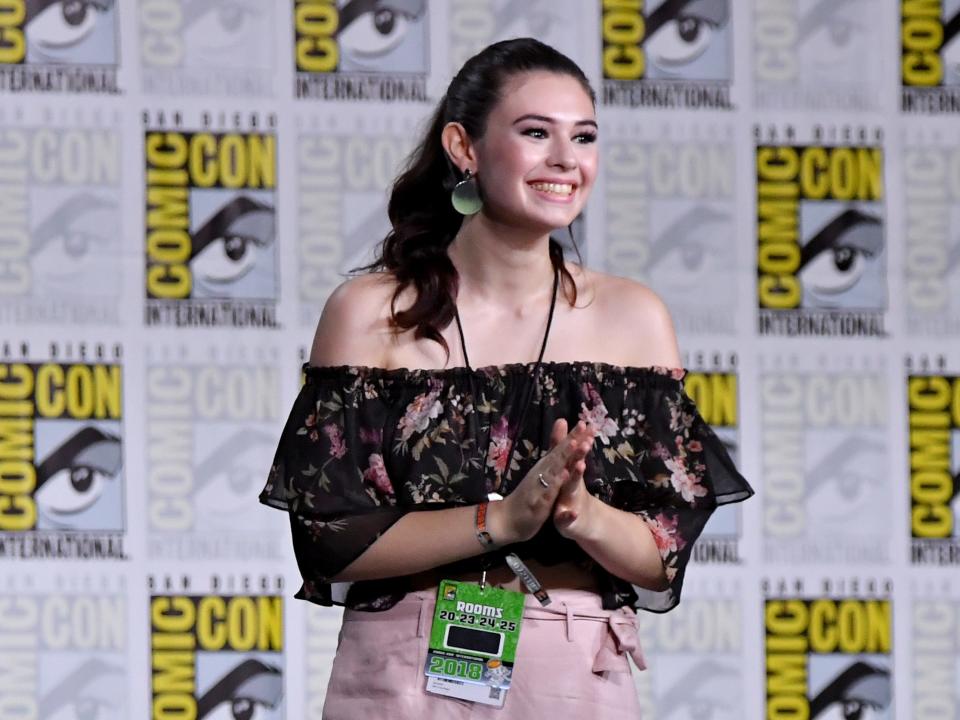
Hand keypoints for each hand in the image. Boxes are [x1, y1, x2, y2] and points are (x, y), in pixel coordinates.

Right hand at [488, 419, 592, 544]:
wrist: (506, 519)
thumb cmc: (527, 494)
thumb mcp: (541, 473)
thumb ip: (551, 455)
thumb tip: (558, 432)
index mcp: (544, 468)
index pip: (559, 449)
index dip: (572, 436)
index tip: (585, 422)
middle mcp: (541, 474)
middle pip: (558, 456)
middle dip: (570, 442)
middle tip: (582, 426)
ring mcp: (538, 488)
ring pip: (552, 473)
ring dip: (564, 460)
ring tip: (576, 448)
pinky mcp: (537, 505)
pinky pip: (547, 495)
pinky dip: (555, 486)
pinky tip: (564, 477)